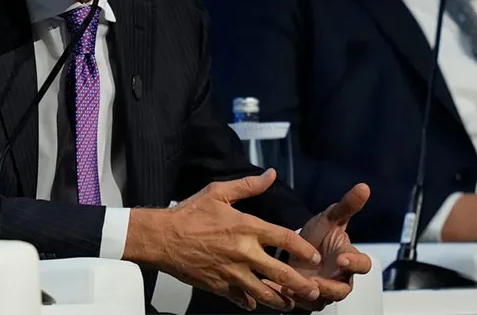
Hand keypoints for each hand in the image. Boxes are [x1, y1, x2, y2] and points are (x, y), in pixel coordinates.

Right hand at [124, 169, 322, 312]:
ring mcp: (231, 272)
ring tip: (290, 304)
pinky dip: (249, 302)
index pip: (285, 239)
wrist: (161, 237)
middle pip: (280, 273)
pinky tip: (255, 304)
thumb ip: (248, 185)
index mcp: (247, 227)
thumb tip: (270, 174)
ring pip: (262, 292)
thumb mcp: (219, 192)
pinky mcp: (217, 285)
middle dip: (300, 284)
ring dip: (279, 300)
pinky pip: (239, 298)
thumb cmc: (188, 214)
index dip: (303, 249)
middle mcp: (243, 252)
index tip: (314, 257)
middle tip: (313, 290)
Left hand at [280, 184, 372, 311]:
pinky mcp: (306, 299)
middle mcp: (339, 278)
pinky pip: (301, 305)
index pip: (363, 265)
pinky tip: (277, 289)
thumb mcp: (330, 217)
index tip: (342, 259)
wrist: (297, 248)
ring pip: (322, 301)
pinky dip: (290, 299)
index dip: (355, 264)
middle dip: (330, 288)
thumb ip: (347, 205)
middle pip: (343, 291)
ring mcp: (323, 291)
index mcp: (348, 258)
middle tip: (315, 281)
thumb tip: (364, 186)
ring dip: (309, 296)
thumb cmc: (319, 234)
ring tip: (293, 287)